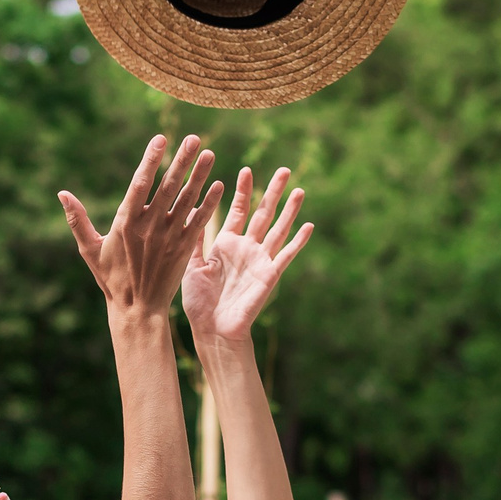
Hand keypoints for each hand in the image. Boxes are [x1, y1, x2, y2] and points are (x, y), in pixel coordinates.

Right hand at [59, 136, 220, 318]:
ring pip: (187, 201)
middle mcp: (149, 227)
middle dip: (182, 161)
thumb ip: (77, 220)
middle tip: (194, 139)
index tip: (161, 138)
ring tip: (210, 154)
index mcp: (126, 223)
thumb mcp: (89, 249)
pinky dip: (209, 204)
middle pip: (168, 187)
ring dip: (199, 176)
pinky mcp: (183, 249)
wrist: (137, 309)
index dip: (151, 160)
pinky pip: (199, 222)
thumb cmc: (111, 278)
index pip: (140, 184)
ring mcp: (168, 237)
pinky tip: (220, 185)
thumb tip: (61, 193)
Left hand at [182, 165, 310, 344]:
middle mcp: (247, 249)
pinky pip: (286, 255)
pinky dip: (297, 242)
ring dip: (290, 211)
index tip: (247, 170)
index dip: (244, 191)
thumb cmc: (199, 303)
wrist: (213, 329)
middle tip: (284, 170)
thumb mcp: (192, 266)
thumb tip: (192, 211)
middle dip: (273, 192)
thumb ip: (195, 240)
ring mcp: (260, 261)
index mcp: (226, 244)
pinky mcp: (270, 275)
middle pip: (263, 214)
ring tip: (299, 190)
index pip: (239, 211)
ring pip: (278, 229)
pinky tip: (308, 226)